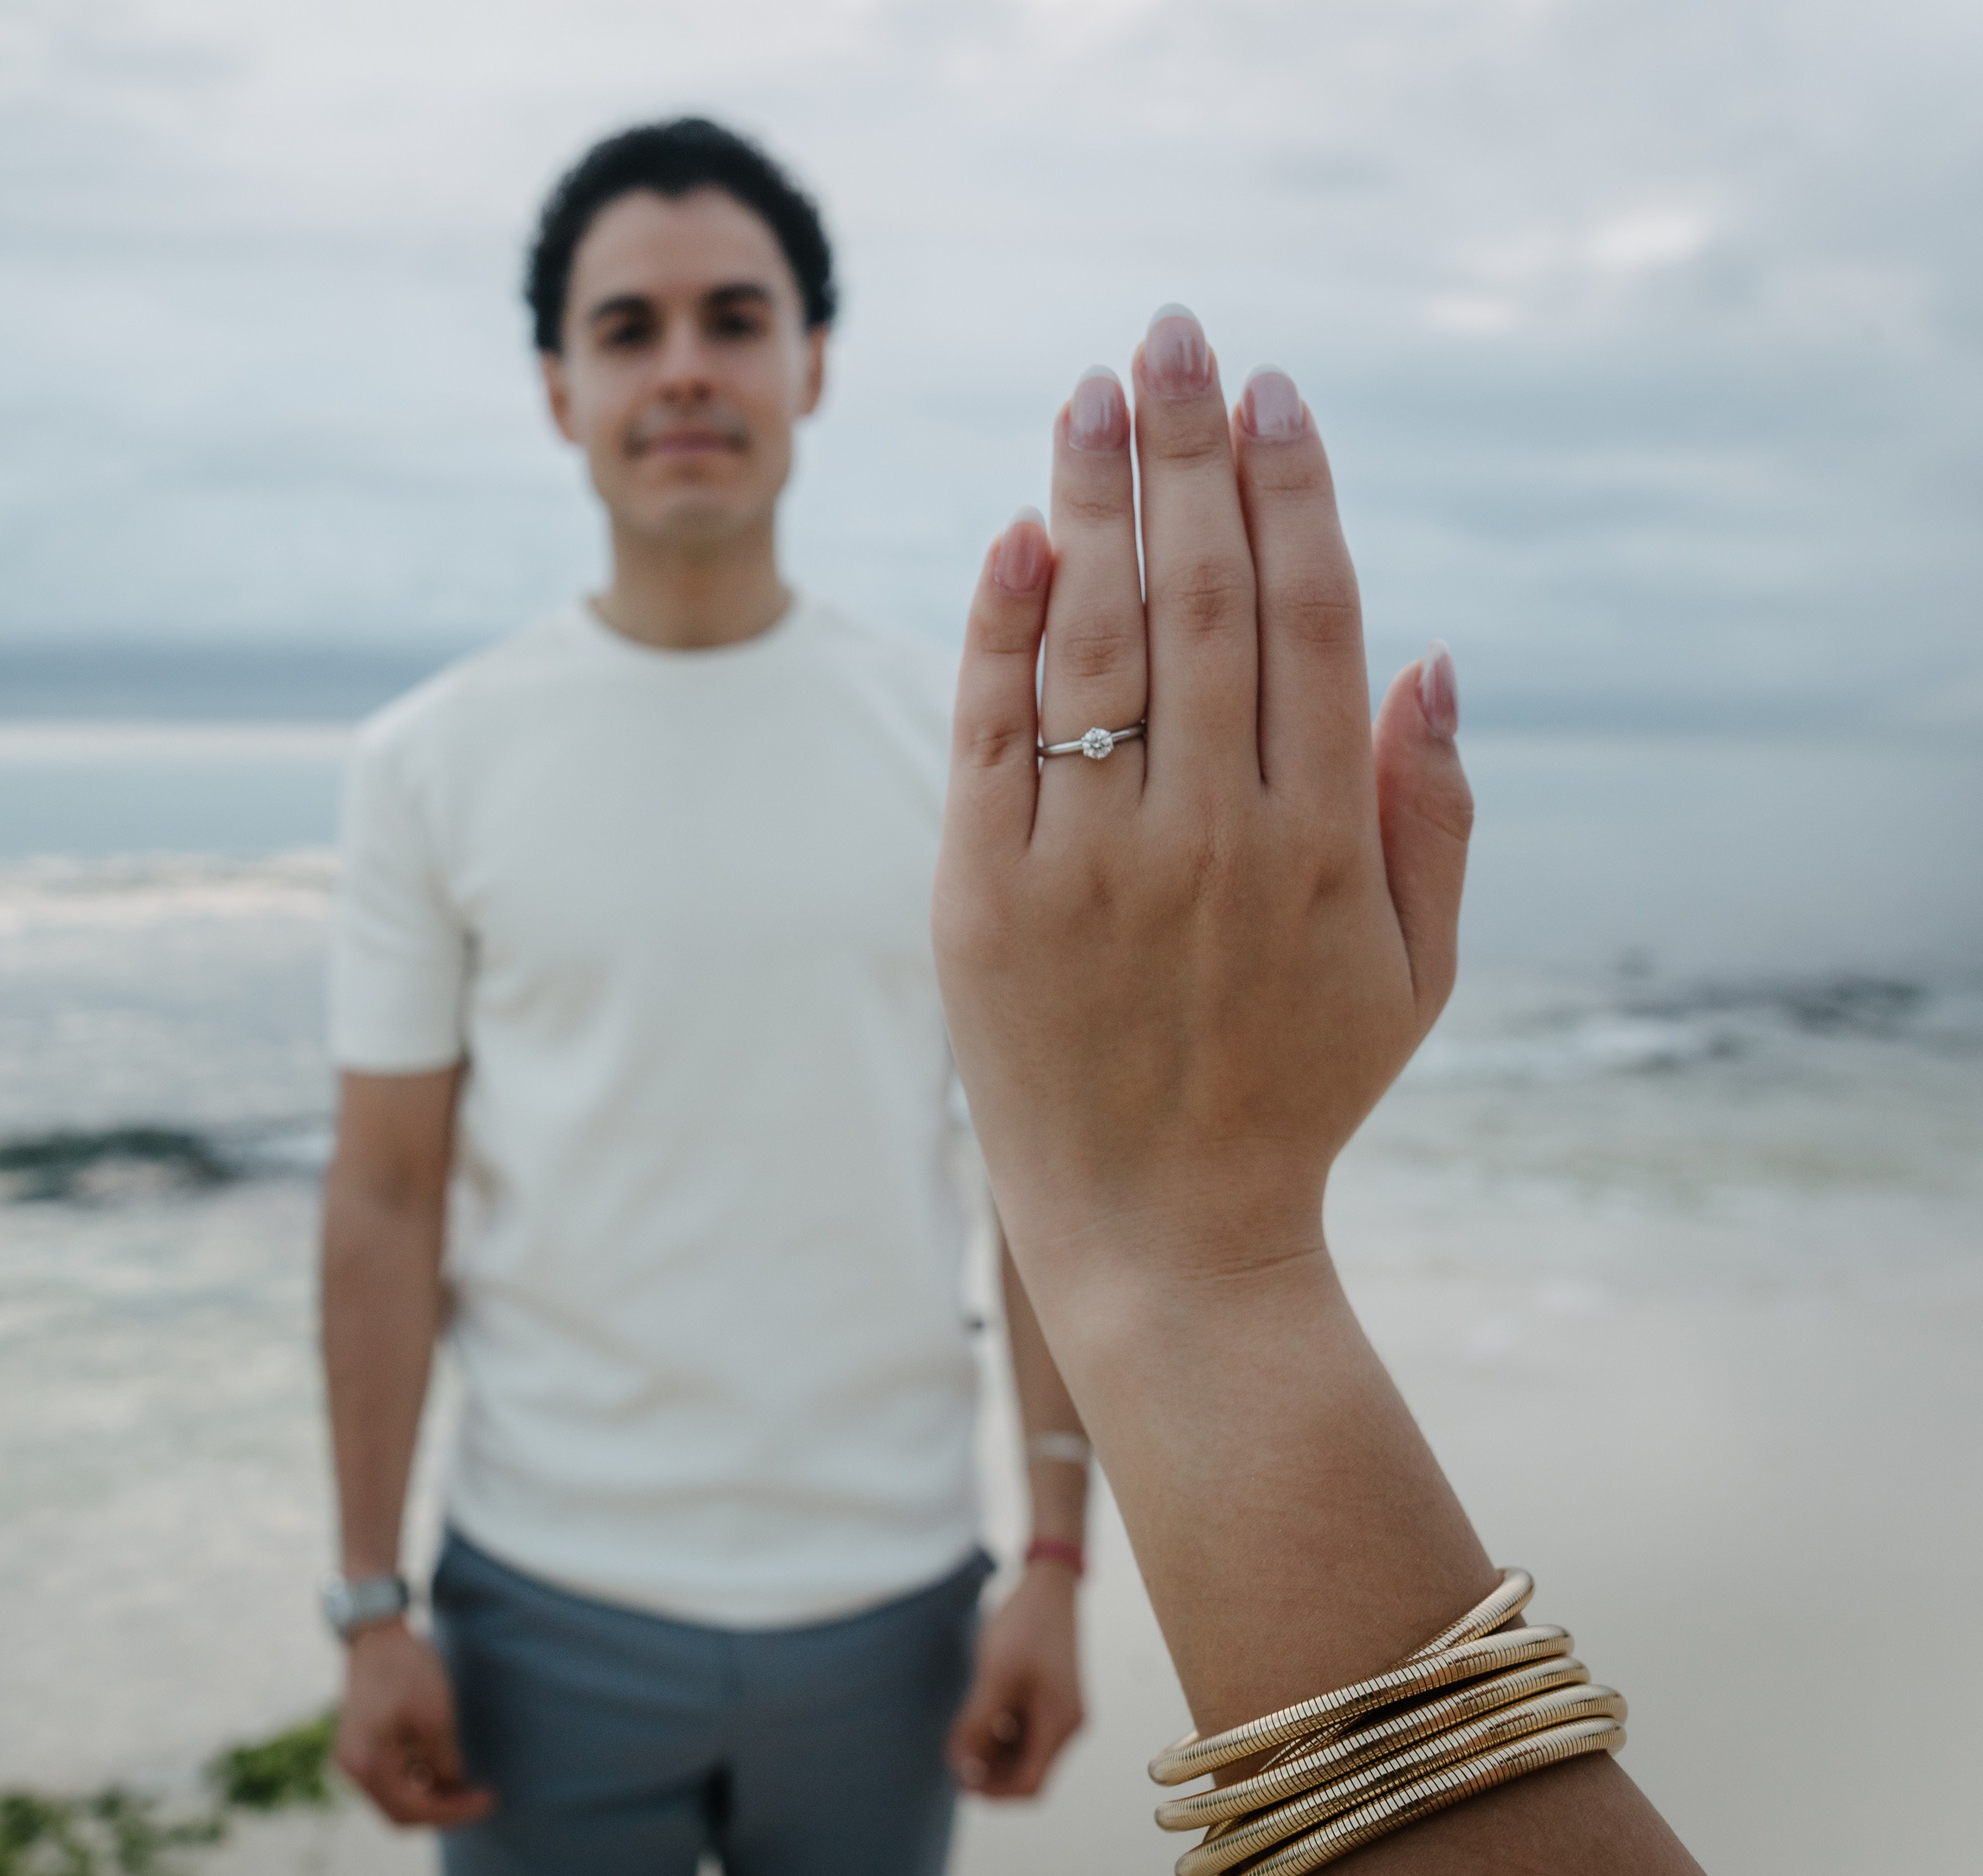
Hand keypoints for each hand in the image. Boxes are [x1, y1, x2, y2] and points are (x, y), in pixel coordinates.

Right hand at [332, 1619, 494, 1828]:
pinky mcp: (361, 1749)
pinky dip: (418, 1780)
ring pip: (396, 1800)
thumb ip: (446, 1761)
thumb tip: (456, 1790)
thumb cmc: (406, 1668)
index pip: (414, 1811)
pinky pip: (391, 1780)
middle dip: (442, 1809)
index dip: (455, 1811)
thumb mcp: (436, 1716)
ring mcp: (353, 1760)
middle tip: (478, 1797)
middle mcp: (353, 1770)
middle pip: (402, 1814)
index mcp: (367, 1765)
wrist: (377, 1633)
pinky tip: (441, 1764)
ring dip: (431, 1796)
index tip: (489, 1799)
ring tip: (463, 1779)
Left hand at [932, 309, 1472, 1285]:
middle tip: (1176, 331)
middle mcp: (1210, 835)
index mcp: (1325, 842)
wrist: (1162, 1231)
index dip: (1295, 489)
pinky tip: (1021, 530)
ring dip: (1094, 500)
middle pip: (1203, 597)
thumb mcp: (1418, 970)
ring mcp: (1088, 864)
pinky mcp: (983, 897)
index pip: (1314, 617)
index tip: (1276, 391)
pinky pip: (989, 734)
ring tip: (1094, 390)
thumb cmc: (1297, 1089)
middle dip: (1189, 447)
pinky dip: (1001, 626)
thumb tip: (1436, 650)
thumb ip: (1435, 810)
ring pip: (1092, 643)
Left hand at [947, 1562, 1085, 1797]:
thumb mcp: (996, 1675)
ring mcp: (1060, 1711)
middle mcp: (1067, 1724)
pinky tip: (977, 1715)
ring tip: (962, 1733)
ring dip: (993, 1752)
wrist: (1048, 1585)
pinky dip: (1000, 1731)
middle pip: (1028, 1772)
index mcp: (1060, 1724)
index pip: (1031, 1784)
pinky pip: (1025, 1730)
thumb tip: (959, 1765)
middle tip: (954, 1756)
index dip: (994, 1792)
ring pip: (1025, 1752)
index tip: (959, 1782)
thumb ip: (978, 1723)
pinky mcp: (1051, 1697)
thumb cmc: (1025, 1625)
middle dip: (990, 1772)